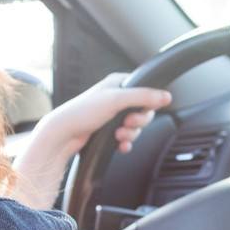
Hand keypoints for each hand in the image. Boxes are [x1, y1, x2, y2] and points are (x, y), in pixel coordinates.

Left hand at [36, 71, 171, 155]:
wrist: (63, 135)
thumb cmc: (82, 112)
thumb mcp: (116, 100)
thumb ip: (143, 97)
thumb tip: (166, 96)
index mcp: (118, 84)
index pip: (145, 91)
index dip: (147, 103)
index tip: (142, 110)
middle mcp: (115, 98)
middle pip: (143, 111)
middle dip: (138, 122)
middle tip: (127, 123)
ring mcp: (112, 116)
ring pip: (136, 127)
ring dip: (130, 134)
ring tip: (118, 136)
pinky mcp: (108, 132)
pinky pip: (127, 138)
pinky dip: (126, 143)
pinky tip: (120, 145)